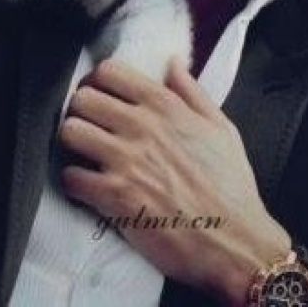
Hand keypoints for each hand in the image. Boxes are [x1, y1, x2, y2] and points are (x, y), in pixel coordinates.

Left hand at [58, 58, 307, 304]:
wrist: (237, 244)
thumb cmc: (231, 187)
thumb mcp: (221, 129)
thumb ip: (192, 92)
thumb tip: (173, 62)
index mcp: (165, 106)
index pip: (109, 71)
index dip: (98, 81)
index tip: (100, 94)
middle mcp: (141, 126)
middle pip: (82, 98)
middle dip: (81, 111)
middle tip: (89, 125)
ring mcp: (126, 161)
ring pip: (70, 131)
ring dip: (72, 143)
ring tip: (83, 153)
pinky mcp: (115, 197)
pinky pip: (71, 177)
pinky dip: (74, 182)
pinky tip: (87, 186)